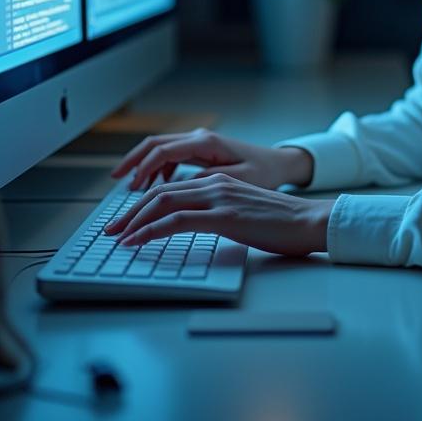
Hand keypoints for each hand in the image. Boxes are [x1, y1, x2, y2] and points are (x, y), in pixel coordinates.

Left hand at [103, 173, 335, 255]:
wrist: (310, 221)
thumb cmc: (282, 223)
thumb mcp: (244, 213)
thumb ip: (219, 214)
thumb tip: (196, 228)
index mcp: (220, 182)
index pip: (172, 188)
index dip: (144, 203)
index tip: (126, 219)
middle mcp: (216, 183)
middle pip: (161, 192)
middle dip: (130, 211)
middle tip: (111, 229)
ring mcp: (219, 197)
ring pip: (163, 202)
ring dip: (133, 220)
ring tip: (116, 236)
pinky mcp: (224, 216)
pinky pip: (177, 221)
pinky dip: (150, 230)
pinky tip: (136, 240)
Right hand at [109, 127, 312, 191]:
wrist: (281, 164)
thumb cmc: (264, 173)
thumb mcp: (236, 181)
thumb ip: (206, 182)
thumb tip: (179, 189)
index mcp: (206, 142)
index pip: (162, 151)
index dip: (142, 170)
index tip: (129, 189)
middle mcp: (199, 137)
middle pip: (155, 144)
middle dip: (133, 162)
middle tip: (114, 181)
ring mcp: (200, 141)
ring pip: (161, 148)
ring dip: (143, 165)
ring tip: (130, 188)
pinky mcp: (202, 149)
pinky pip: (172, 154)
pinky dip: (158, 167)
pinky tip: (155, 185)